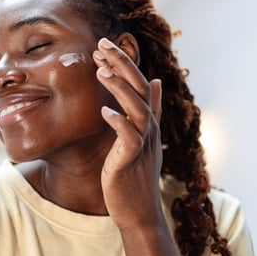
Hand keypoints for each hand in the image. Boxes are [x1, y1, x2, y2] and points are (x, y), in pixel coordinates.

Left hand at [92, 37, 164, 230]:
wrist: (139, 211)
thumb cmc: (136, 174)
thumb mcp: (143, 138)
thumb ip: (150, 109)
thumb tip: (156, 81)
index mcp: (149, 120)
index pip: (139, 83)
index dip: (123, 63)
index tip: (104, 46)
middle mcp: (149, 128)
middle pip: (140, 88)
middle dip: (121, 64)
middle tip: (101, 44)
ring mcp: (142, 144)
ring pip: (136, 109)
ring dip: (119, 88)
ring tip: (100, 70)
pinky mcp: (131, 160)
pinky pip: (129, 138)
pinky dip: (118, 123)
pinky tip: (104, 112)